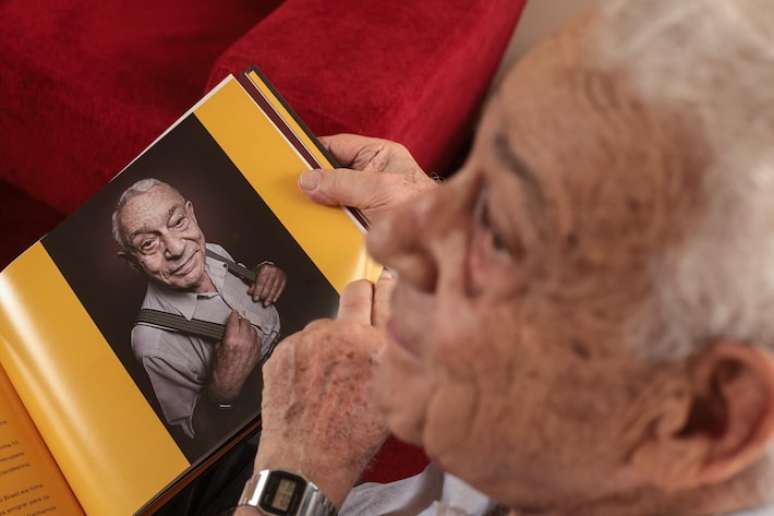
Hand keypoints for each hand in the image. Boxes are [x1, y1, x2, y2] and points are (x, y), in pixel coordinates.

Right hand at [209, 311, 261, 401]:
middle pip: (245, 322)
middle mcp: (244, 341)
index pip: (234, 320)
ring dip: (247, 327)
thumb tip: (228, 328)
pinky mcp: (258, 351)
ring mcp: (253, 346)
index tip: (233, 313)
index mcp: (232, 340)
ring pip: (252, 329)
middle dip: (240, 320)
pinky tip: (248, 337)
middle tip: (237, 321)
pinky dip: (253, 335)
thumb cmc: (220, 367)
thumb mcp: (217, 349)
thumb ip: (224, 336)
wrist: (229, 382)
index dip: (233, 315)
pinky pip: (258, 337)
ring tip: (242, 329)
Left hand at [248, 263, 285, 305]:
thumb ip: (253, 283)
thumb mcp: (256, 273)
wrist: (274, 265)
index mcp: (265, 268)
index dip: (258, 291)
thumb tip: (250, 292)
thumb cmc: (263, 270)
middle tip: (261, 301)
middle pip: (268, 286)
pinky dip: (277, 295)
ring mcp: (280, 275)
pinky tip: (273, 300)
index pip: (261, 282)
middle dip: (264, 295)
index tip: (255, 298)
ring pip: (275, 288)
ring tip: (266, 303)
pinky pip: (280, 289)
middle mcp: (273, 271)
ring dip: (270, 297)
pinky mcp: (284, 279)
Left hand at [253, 273, 395, 507]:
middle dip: (361, 297)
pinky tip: (308, 382)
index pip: (389, 294)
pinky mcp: (283, 348)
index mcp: (379, 345)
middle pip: (357, 290)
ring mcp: (310, 339)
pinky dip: (304, 356)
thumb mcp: (391, 395)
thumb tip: (396, 326)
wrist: (305, 463)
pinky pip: (300, 341)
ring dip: (329, 337)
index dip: (389, 289)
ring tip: (328, 372)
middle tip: (360, 313)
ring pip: (325, 322)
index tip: (388, 282)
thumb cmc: (351, 439)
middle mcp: (345, 334)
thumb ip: (394, 355)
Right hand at [298, 134, 436, 224]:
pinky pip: (341, 222)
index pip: (337, 146)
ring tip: (294, 211)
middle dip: (313, 183)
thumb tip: (307, 180)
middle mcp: (374, 175)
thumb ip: (342, 183)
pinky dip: (328, 227)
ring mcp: (370, 201)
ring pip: (334, 199)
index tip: (287, 157)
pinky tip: (313, 231)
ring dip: (319, 208)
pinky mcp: (368, 225)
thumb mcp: (379, 191)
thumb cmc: (421, 210)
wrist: (440, 249)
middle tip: (287, 190)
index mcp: (380, 155)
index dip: (312, 151)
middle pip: (332, 174)